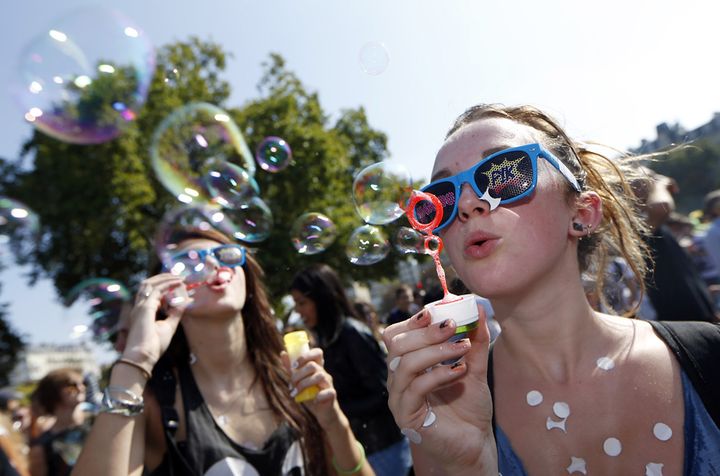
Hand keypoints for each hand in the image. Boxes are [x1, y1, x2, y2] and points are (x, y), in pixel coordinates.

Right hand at [121, 273, 191, 368]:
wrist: (143, 356)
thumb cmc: (154, 346)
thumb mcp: (168, 326)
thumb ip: (174, 314)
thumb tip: (184, 303)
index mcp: (142, 311)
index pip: (151, 293)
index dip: (164, 286)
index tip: (179, 285)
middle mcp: (139, 306)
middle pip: (147, 284)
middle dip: (163, 278)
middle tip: (179, 277)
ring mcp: (140, 306)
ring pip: (149, 283)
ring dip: (165, 278)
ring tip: (179, 277)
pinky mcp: (145, 307)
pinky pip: (157, 289)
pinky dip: (168, 284)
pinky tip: (178, 283)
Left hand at [281, 348, 341, 429]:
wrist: (322, 413)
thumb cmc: (310, 395)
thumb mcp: (299, 381)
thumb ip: (291, 369)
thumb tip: (283, 353)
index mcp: (317, 368)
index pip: (317, 353)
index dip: (305, 356)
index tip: (294, 365)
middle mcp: (324, 373)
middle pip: (313, 365)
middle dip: (298, 374)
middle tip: (291, 384)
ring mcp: (329, 383)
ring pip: (320, 376)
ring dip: (304, 384)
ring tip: (295, 393)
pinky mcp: (332, 394)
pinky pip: (328, 392)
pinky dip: (318, 396)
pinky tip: (312, 401)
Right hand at [384, 307, 497, 473]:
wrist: (475, 443)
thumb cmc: (468, 407)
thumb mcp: (473, 367)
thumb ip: (474, 340)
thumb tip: (479, 309)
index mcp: (407, 365)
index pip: (396, 335)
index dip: (414, 321)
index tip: (438, 312)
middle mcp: (398, 380)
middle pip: (397, 345)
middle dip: (426, 331)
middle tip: (452, 325)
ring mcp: (399, 398)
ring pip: (405, 363)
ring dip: (435, 350)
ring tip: (462, 348)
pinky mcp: (407, 416)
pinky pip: (416, 387)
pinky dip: (439, 374)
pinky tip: (459, 372)